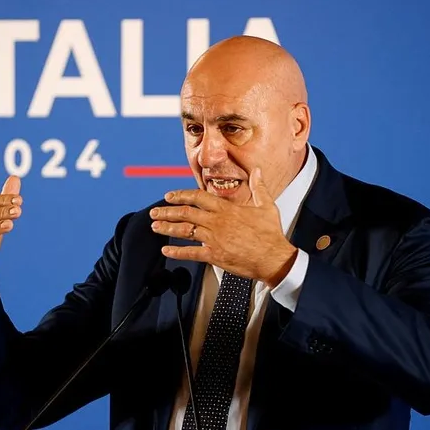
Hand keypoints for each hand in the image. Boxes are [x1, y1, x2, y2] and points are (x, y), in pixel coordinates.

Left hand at [149, 168, 297, 286]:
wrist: (274, 258)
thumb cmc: (271, 233)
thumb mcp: (266, 205)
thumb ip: (258, 187)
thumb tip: (257, 171)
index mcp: (226, 209)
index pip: (197, 197)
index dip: (180, 195)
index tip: (169, 196)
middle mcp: (217, 222)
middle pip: (185, 213)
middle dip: (167, 212)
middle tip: (154, 212)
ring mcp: (214, 239)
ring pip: (184, 231)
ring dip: (167, 228)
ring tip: (155, 227)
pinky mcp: (215, 256)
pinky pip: (191, 253)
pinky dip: (176, 252)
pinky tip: (166, 251)